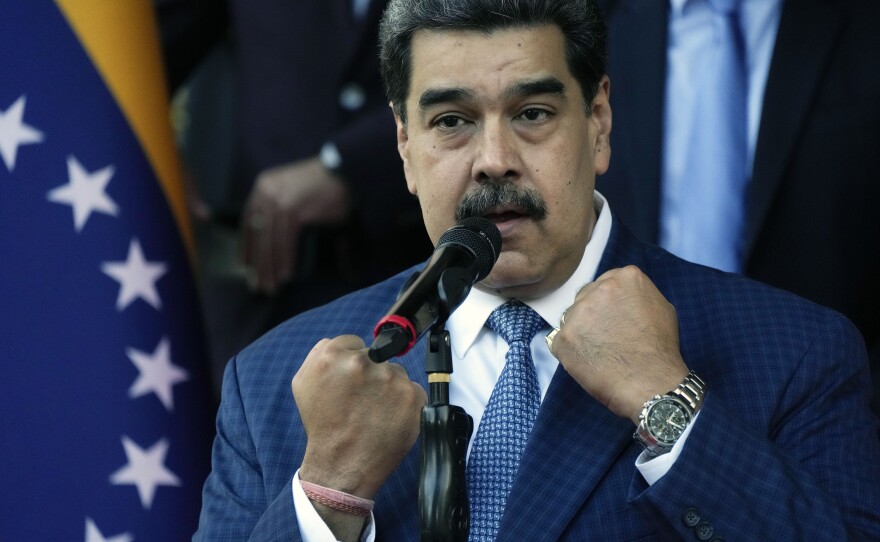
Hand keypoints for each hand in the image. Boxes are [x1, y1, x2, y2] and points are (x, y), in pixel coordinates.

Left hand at [240, 156, 350, 292]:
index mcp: (264, 186)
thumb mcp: (294, 190)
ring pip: (269, 241)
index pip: (248, 221)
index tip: (244, 267)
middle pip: (257, 235)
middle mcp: (267, 191)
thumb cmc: (324, 185)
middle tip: (257, 285)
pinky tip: (286, 275)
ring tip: (271, 287)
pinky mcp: (293, 210)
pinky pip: (285, 242)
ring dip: (270, 267)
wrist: (346, 173)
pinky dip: (285, 260)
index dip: (245, 246)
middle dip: (257, 263)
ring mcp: (279, 200)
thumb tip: (274, 241)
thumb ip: (282, 209)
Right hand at [293, 335, 426, 498]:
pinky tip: (388, 418)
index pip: (354, 342)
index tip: (351, 382)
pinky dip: (403, 403)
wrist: (342, 465)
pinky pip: (411, 390)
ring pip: (395, 373)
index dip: (352, 363)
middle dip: (370, 374)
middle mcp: (363, 363)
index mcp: (332, 355)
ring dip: (388, 388)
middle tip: (362, 400)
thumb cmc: (323, 427)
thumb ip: (320, 353)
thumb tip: (344, 344)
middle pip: (376, 355)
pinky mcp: (412, 396)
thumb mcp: (304, 383)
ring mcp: (390, 378)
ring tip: (374, 412)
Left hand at [547, 265, 688, 423]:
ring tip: (600, 353)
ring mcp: (578, 312)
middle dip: (592, 316)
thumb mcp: (661, 307)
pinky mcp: (564, 336)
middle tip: (606, 338)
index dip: (607, 305)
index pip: (604, 284)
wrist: (651, 382)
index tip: (612, 320)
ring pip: (571, 318)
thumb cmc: (659, 350)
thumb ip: (637, 295)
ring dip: (580, 333)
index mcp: (624, 277)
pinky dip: (571, 353)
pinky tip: (589, 363)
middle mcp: (599, 289)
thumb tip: (623, 297)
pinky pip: (559, 341)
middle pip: (584, 297)